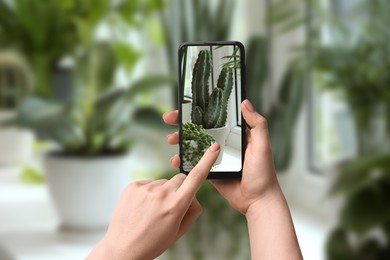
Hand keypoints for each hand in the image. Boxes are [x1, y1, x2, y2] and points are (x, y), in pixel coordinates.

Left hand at [87, 143, 219, 259]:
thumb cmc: (153, 242)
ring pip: (164, 182)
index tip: (214, 147)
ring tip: (152, 211)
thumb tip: (193, 195)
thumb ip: (192, 210)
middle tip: (170, 206)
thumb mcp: (180, 230)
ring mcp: (146, 188)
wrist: (123, 248)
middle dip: (180, 188)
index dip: (208, 160)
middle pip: (180, 179)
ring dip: (163, 192)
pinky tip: (143, 207)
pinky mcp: (133, 186)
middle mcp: (162, 193)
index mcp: (176, 205)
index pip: (197, 177)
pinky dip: (149, 192)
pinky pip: (149, 183)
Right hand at [163, 99, 281, 214]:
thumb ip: (257, 125)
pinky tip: (175, 160)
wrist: (258, 201)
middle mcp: (223, 144)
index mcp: (234, 135)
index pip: (214, 118)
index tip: (184, 106)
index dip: (198, 111)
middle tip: (169, 119)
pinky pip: (193, 164)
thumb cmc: (264, 173)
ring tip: (171, 140)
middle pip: (199, 129)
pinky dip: (182, 161)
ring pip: (193, 145)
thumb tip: (245, 102)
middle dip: (182, 123)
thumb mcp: (262, 146)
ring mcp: (215, 158)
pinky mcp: (209, 172)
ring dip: (180, 141)